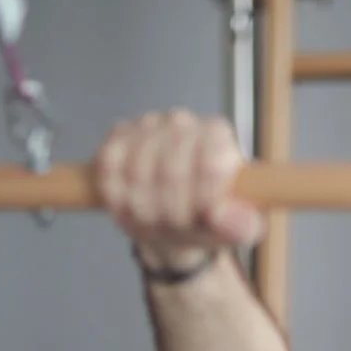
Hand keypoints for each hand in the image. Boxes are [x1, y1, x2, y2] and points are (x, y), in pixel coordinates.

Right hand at [94, 109, 261, 269]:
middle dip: (171, 213)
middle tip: (176, 227)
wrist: (178, 214)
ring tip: (156, 222)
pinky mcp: (117, 137)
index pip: (210, 166)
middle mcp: (182, 122)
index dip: (202, 201)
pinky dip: (116, 195)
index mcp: (218, 135)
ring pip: (137, 172)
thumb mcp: (239, 227)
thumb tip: (225, 217)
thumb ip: (241, 225)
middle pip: (171, 172)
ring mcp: (146, 126)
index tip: (201, 219)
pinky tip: (129, 207)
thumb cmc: (210, 216)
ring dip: (144, 209)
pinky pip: (109, 165)